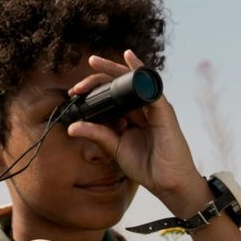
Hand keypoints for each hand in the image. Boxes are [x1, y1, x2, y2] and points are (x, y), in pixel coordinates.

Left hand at [64, 51, 210, 217]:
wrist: (168, 182)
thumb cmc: (147, 166)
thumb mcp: (116, 148)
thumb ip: (98, 134)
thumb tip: (73, 127)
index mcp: (130, 117)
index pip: (111, 96)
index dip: (93, 91)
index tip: (73, 93)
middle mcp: (141, 109)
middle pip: (119, 84)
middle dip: (97, 78)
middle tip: (77, 83)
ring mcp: (153, 107)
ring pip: (132, 80)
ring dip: (112, 69)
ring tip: (94, 63)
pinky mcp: (163, 109)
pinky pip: (151, 85)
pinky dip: (140, 70)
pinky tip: (130, 58)